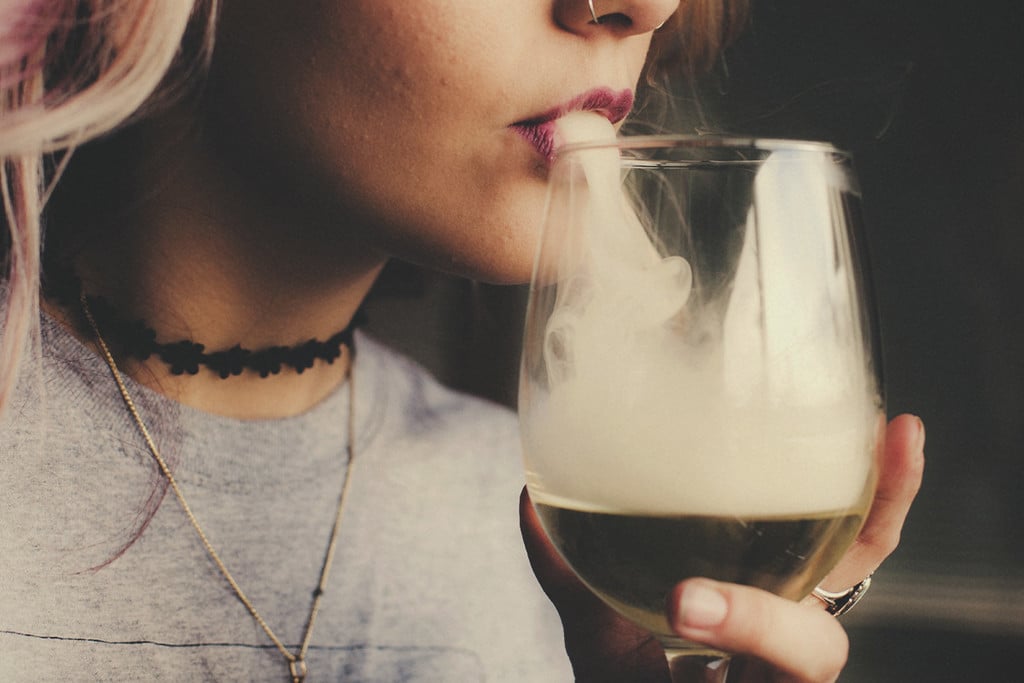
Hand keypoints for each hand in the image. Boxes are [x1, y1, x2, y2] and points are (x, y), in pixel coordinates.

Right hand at [520, 414, 924, 681]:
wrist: (666, 680)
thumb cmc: (641, 677)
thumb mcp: (605, 657)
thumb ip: (576, 587)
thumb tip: (531, 503)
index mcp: (767, 674)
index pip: (792, 653)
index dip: (749, 622)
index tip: (682, 602)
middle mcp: (800, 634)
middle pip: (849, 587)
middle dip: (843, 537)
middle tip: (782, 494)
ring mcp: (808, 590)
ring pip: (864, 546)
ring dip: (884, 490)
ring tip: (893, 431)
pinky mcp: (802, 554)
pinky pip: (853, 524)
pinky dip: (876, 482)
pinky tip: (883, 430)